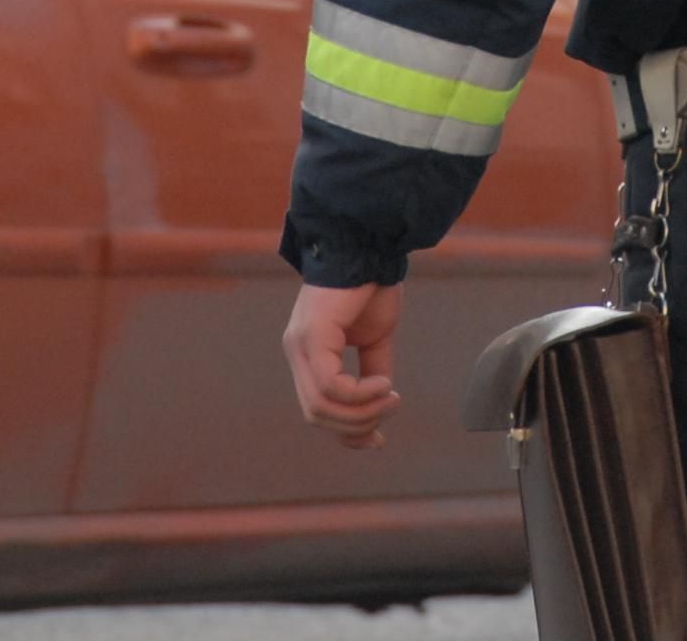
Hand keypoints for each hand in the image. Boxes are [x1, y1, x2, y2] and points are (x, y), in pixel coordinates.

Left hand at [283, 280, 405, 450]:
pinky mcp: (312, 336)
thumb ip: (371, 373)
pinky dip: (360, 395)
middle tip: (390, 409)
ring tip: (390, 397)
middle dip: (357, 424)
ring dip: (363, 412)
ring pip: (321, 406)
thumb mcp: (374, 341)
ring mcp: (300, 344)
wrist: (371, 247)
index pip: (316, 408)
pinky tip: (384, 385)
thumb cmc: (372, 287)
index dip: (346, 432)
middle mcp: (296, 350)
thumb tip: (378, 406)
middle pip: (316, 414)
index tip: (377, 441)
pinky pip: (331, 385)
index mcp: (307, 353)